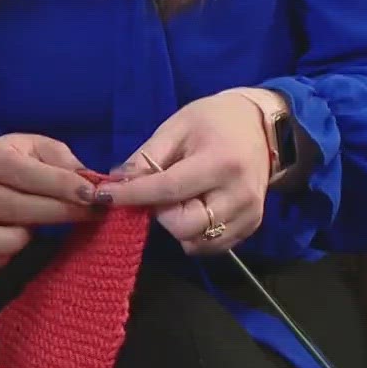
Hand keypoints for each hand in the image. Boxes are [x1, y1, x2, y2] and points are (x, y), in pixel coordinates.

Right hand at [0, 134, 94, 271]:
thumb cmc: (14, 158)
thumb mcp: (37, 146)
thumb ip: (63, 160)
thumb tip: (90, 182)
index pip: (32, 176)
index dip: (66, 187)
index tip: (94, 194)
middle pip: (24, 208)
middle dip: (65, 212)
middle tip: (93, 212)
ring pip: (7, 238)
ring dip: (35, 235)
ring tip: (47, 226)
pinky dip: (6, 256)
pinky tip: (22, 242)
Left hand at [94, 91, 272, 254]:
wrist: (262, 127)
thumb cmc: (214, 121)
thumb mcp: (176, 126)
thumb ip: (147, 157)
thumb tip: (117, 183)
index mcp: (220, 162)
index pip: (168, 189)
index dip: (133, 195)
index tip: (104, 196)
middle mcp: (238, 193)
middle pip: (184, 226)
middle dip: (161, 214)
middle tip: (159, 193)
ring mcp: (249, 213)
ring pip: (197, 243)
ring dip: (178, 226)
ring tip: (180, 200)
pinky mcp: (252, 226)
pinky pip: (212, 246)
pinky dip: (195, 234)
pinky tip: (195, 209)